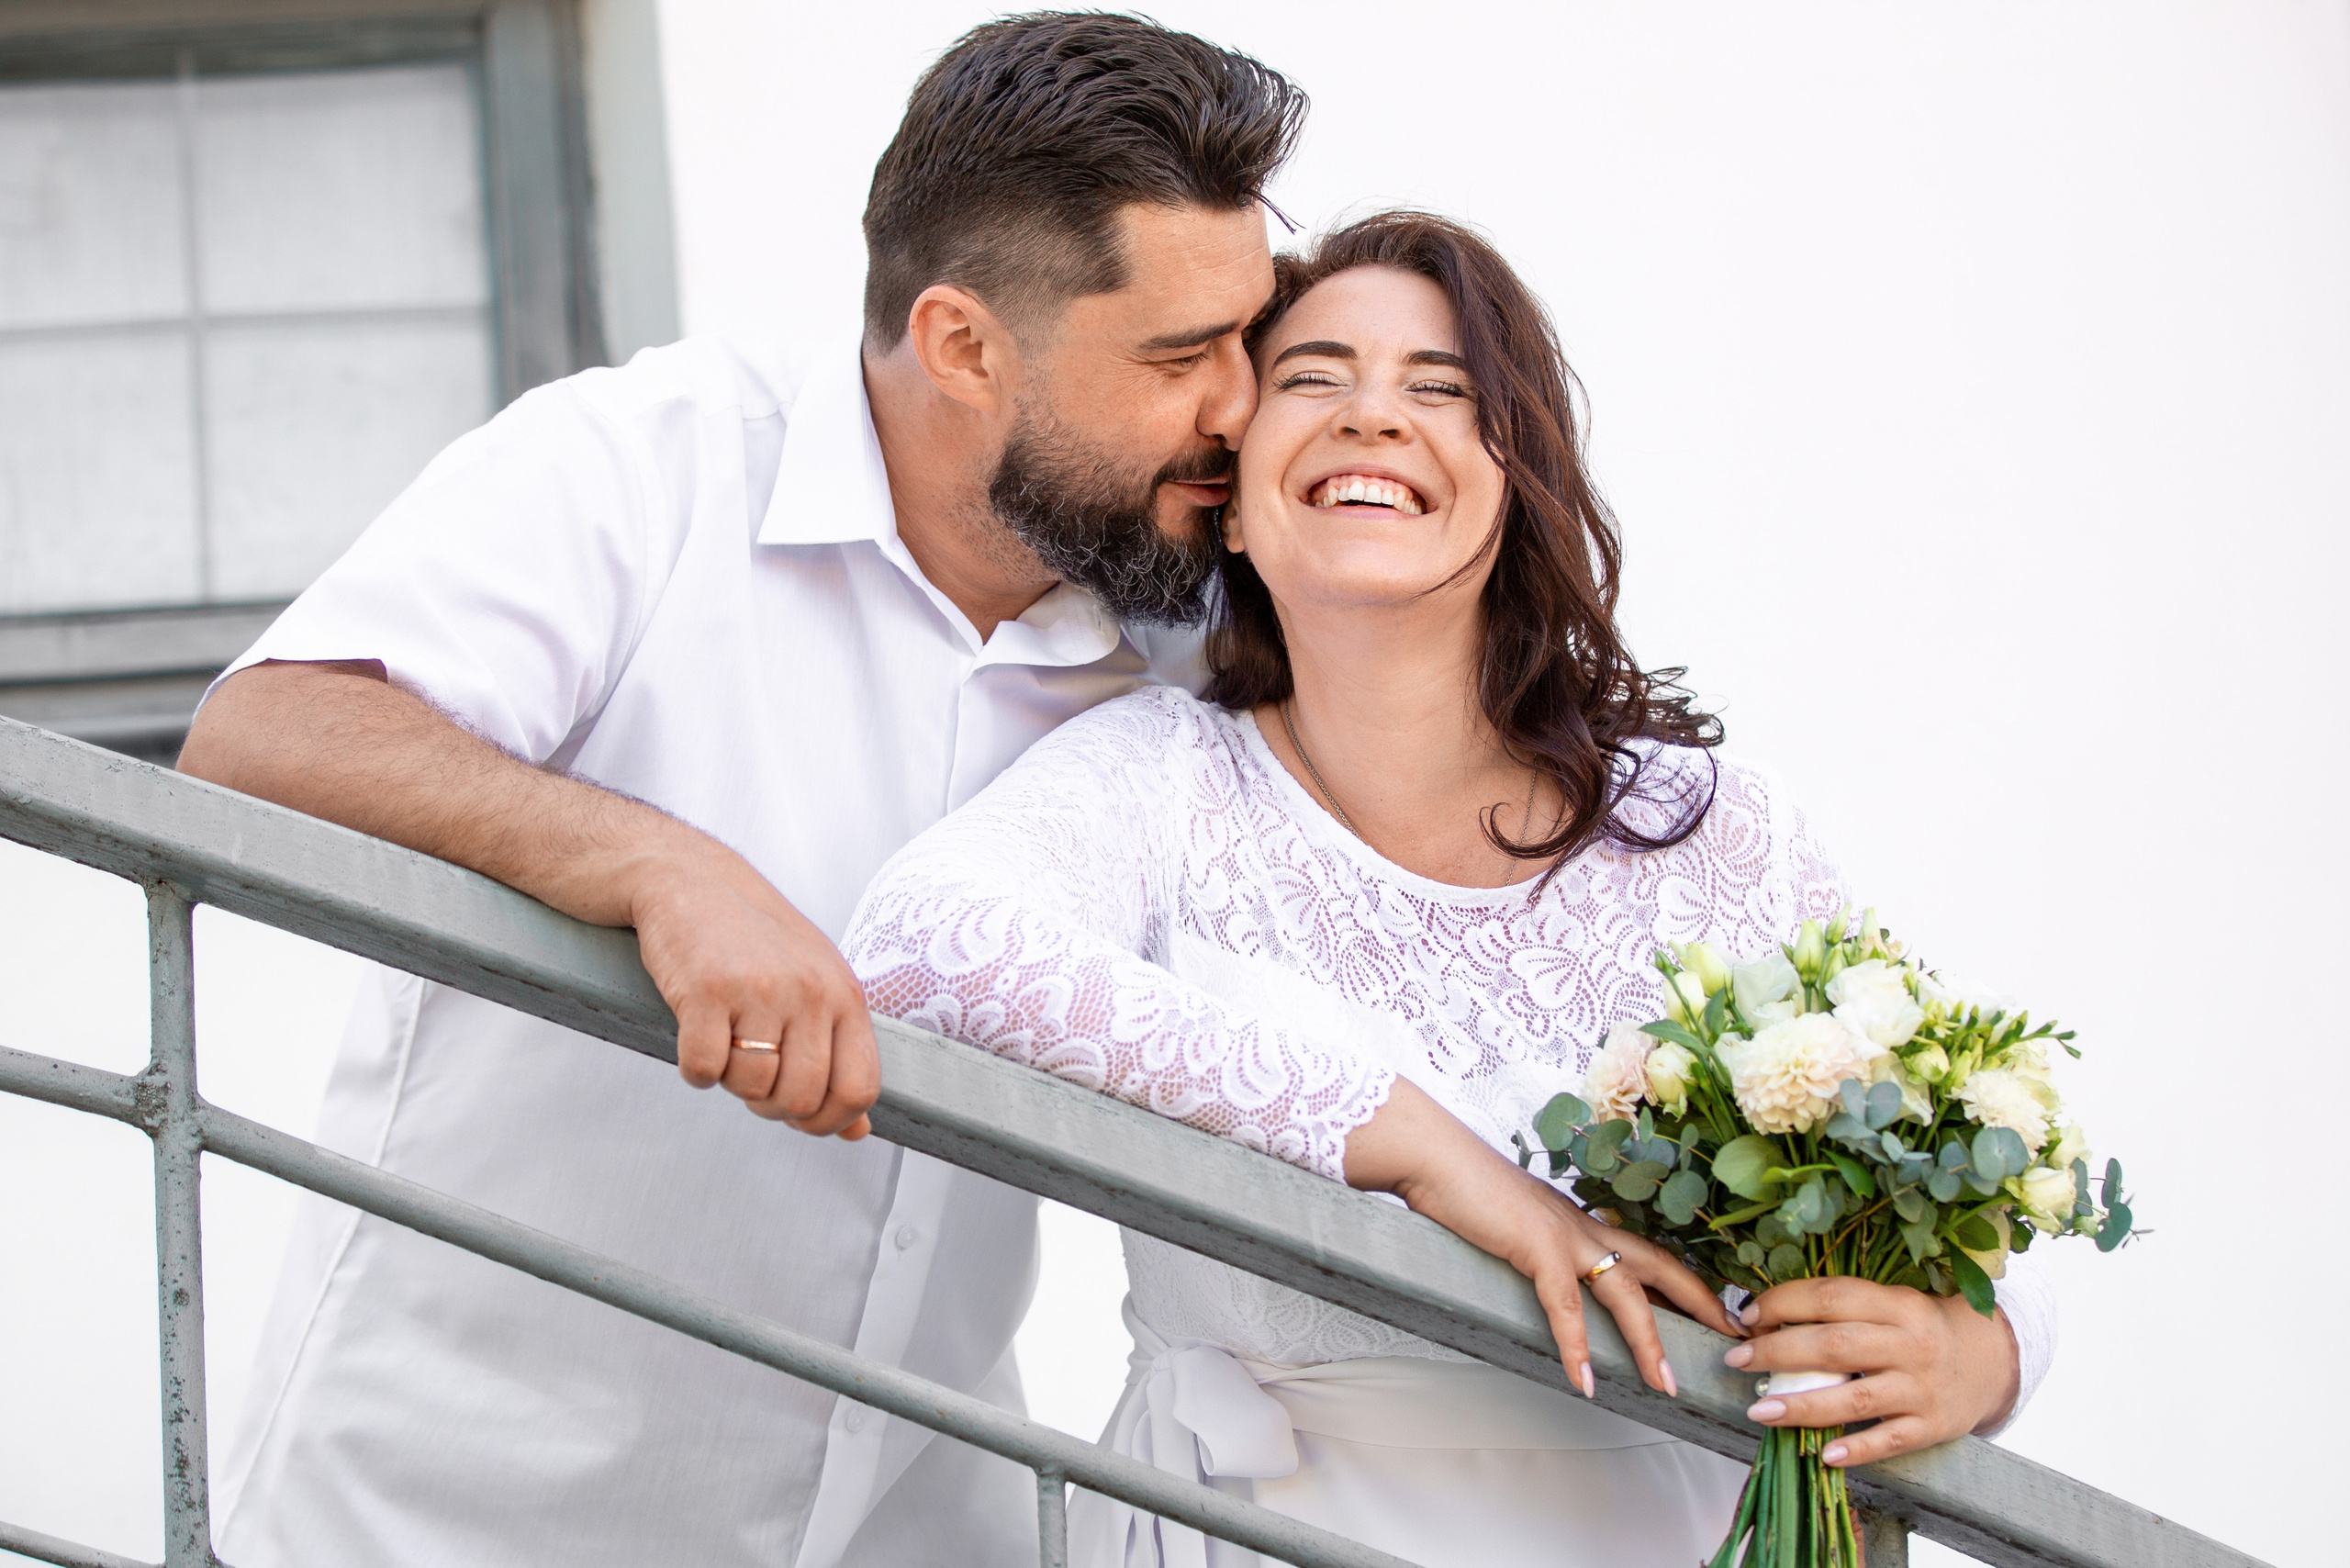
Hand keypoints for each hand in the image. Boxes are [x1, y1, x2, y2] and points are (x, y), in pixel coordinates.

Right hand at [627, 835, 878, 1138]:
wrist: (690, 879)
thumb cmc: (756, 940)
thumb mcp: (815, 986)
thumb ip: (840, 1054)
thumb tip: (857, 1131)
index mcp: (844, 993)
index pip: (860, 1088)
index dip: (831, 1121)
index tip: (803, 1117)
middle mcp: (809, 991)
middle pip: (802, 1098)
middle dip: (773, 1107)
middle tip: (754, 1079)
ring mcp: (759, 989)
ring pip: (752, 1088)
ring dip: (733, 1084)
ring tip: (727, 1045)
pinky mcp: (705, 990)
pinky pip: (704, 1071)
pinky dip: (696, 1070)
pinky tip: (698, 1038)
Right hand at [1345, 1080, 1742, 1397]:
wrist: (1435, 1158)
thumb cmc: (1464, 1187)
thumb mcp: (1514, 1220)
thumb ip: (1536, 1244)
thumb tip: (1544, 1271)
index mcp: (1582, 1220)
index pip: (1647, 1252)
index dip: (1684, 1281)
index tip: (1714, 1309)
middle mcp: (1585, 1225)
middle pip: (1661, 1267)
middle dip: (1701, 1305)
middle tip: (1733, 1339)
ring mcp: (1565, 1235)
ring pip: (1626, 1294)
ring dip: (1649, 1342)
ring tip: (1666, 1384)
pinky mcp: (1536, 1248)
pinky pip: (1565, 1308)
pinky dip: (1576, 1347)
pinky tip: (1584, 1381)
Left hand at [1724, 1277, 2019, 1465]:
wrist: (1992, 1360)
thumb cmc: (1921, 1329)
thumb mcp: (1890, 1304)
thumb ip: (1841, 1310)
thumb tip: (1766, 1320)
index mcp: (1897, 1303)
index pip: (1832, 1297)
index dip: (1784, 1303)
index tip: (1747, 1317)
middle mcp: (1911, 1344)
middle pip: (1836, 1346)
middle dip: (1779, 1353)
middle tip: (1737, 1359)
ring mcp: (1922, 1388)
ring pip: (1856, 1398)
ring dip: (1803, 1406)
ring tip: (1759, 1410)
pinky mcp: (1932, 1427)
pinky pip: (1890, 1440)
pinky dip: (1857, 1449)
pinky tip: (1824, 1455)